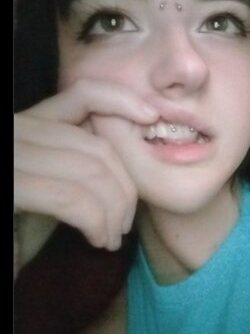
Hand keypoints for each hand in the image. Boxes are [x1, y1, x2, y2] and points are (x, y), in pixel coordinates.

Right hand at [14, 79, 156, 263]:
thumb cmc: (19, 230)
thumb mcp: (53, 187)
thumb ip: (80, 162)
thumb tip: (131, 151)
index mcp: (27, 124)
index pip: (82, 94)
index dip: (121, 100)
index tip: (151, 118)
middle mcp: (14, 130)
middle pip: (95, 145)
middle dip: (124, 187)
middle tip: (125, 224)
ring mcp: (9, 154)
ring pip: (89, 170)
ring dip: (113, 210)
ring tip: (112, 237)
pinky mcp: (9, 185)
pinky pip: (70, 197)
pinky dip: (95, 221)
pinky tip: (97, 239)